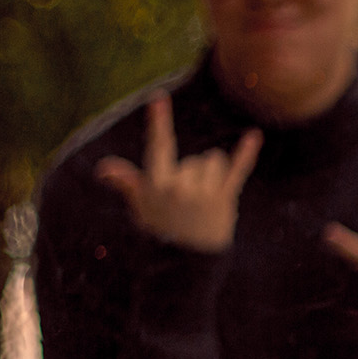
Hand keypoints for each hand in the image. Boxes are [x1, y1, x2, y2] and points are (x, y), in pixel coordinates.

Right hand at [96, 93, 261, 253]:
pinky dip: (247, 153)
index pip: (158, 146)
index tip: (159, 97)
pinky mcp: (225, 200)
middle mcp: (180, 186)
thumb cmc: (161, 228)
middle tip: (187, 202)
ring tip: (204, 201)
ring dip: (212, 175)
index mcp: (157, 183)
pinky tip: (254, 136)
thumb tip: (103, 169)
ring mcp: (204, 193)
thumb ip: (127, 182)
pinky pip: (238, 170)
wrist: (187, 260)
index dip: (159, 121)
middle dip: (193, 174)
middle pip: (194, 159)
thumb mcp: (141, 205)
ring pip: (214, 162)